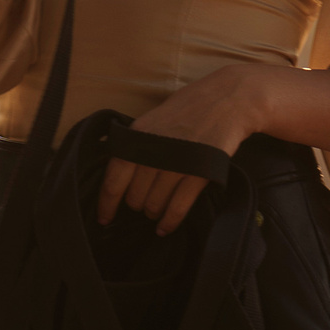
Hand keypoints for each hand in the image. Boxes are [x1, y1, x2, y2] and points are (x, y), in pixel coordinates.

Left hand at [95, 66, 266, 235]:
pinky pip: (177, 208)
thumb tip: (117, 169)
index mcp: (137, 138)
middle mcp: (152, 153)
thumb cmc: (187, 109)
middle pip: (134, 196)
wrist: (225, 101)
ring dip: (153, 212)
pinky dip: (169, 222)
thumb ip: (135, 144)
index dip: (106, 204)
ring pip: (154, 204)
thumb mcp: (151, 121)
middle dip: (137, 203)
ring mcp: (176, 164)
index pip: (113, 179)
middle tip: (143, 202)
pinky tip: (164, 228)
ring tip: (155, 210)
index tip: (104, 218)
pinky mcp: (199, 174)